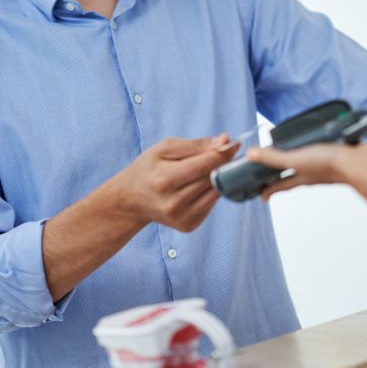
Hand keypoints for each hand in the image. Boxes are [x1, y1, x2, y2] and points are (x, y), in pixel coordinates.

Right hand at [115, 135, 239, 231]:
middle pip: (213, 178)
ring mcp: (182, 218)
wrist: (131, 200)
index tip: (234, 144)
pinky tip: (198, 186)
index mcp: (166, 180)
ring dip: (219, 179)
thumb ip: (197, 145)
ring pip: (216, 192)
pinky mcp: (188, 226)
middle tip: (223, 153)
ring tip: (208, 169)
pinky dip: (210, 193)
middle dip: (222, 164)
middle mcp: (174, 203)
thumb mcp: (165, 148)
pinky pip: (211, 204)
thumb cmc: (148, 168)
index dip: (224, 153)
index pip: (206, 165)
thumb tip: (225, 141)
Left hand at [247, 142, 366, 200]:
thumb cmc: (330, 165)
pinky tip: (321, 141)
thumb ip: (275, 158)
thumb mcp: (296, 159)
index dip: (269, 190)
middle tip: (274, 173)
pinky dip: (320, 150)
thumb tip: (251, 156)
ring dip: (302, 160)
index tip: (260, 195)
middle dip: (283, 175)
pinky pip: (326, 154)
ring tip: (295, 153)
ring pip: (310, 165)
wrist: (360, 164)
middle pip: (294, 176)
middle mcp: (313, 173)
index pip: (280, 186)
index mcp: (301, 177)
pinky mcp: (339, 155)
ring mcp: (326, 166)